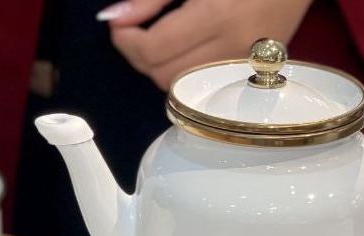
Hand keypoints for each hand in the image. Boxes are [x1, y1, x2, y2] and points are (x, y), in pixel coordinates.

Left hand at [97, 0, 314, 90]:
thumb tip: (115, 18)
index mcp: (219, 18)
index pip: (154, 49)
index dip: (125, 38)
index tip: (117, 21)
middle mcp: (232, 52)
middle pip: (163, 77)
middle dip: (139, 56)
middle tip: (135, 30)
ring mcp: (242, 71)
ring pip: (181, 90)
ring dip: (160, 69)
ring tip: (159, 39)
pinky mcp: (248, 79)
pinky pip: (202, 89)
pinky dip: (183, 75)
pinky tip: (183, 52)